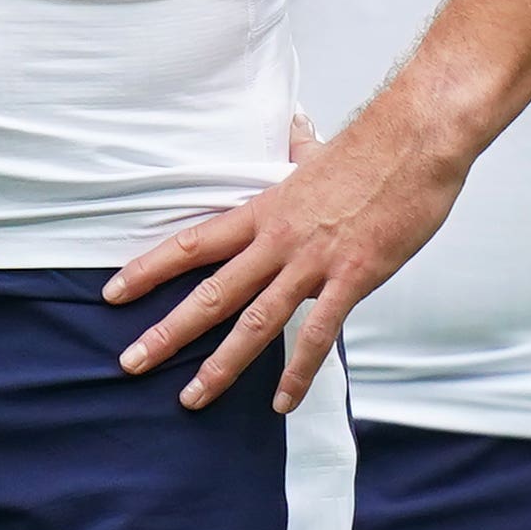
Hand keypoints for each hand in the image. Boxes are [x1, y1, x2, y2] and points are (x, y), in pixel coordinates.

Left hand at [108, 95, 471, 411]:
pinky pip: (318, 335)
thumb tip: (297, 126)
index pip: (192, 244)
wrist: (416, 140)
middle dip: (166, 331)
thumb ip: (301, 148)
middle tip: (130, 362)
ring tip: (192, 396)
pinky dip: (299, 373)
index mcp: (264, 210)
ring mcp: (312, 263)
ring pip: (254, 322)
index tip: (114, 292)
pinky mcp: (352, 279)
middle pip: (210, 291)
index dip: (148, 270)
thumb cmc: (373, 146)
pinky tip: (283, 403)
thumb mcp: (321, 150)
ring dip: (220, 365)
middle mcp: (278, 240)